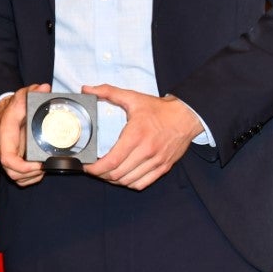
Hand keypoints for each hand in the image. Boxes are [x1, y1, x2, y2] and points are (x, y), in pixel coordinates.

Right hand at [0, 84, 48, 186]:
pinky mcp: (10, 159)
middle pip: (12, 173)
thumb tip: (45, 87)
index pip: (8, 159)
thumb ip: (32, 91)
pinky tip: (38, 171)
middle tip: (45, 167)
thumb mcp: (21, 96)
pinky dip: (29, 178)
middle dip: (30, 174)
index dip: (24, 167)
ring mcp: (6, 155)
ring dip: (30, 177)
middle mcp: (3, 148)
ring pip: (15, 177)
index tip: (39, 164)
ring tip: (43, 169)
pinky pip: (17, 176)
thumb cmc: (12, 106)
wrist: (2, 111)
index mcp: (5, 135)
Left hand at [82, 84, 202, 189]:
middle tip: (93, 169)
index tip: (87, 167)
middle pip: (118, 174)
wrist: (186, 116)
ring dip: (113, 180)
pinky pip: (143, 183)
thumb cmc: (158, 109)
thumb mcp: (132, 97)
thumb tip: (86, 88)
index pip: (112, 161)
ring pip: (129, 181)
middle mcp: (146, 152)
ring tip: (105, 173)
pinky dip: (129, 183)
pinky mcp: (163, 167)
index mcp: (136, 136)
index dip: (95, 169)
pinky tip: (122, 177)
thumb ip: (108, 92)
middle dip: (101, 175)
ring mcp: (156, 162)